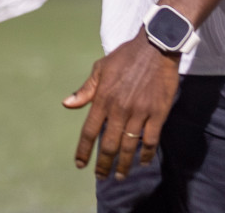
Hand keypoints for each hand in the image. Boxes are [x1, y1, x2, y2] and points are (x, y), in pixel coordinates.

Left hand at [63, 31, 179, 179]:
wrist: (155, 47)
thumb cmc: (126, 57)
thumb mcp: (100, 68)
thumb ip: (85, 90)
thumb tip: (66, 104)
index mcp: (103, 98)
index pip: (89, 131)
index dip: (83, 150)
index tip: (80, 164)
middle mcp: (119, 108)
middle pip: (108, 144)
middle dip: (103, 164)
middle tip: (100, 177)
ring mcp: (140, 111)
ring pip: (129, 145)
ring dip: (123, 164)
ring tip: (119, 175)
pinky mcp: (158, 112)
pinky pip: (151, 139)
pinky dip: (146, 153)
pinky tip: (142, 161)